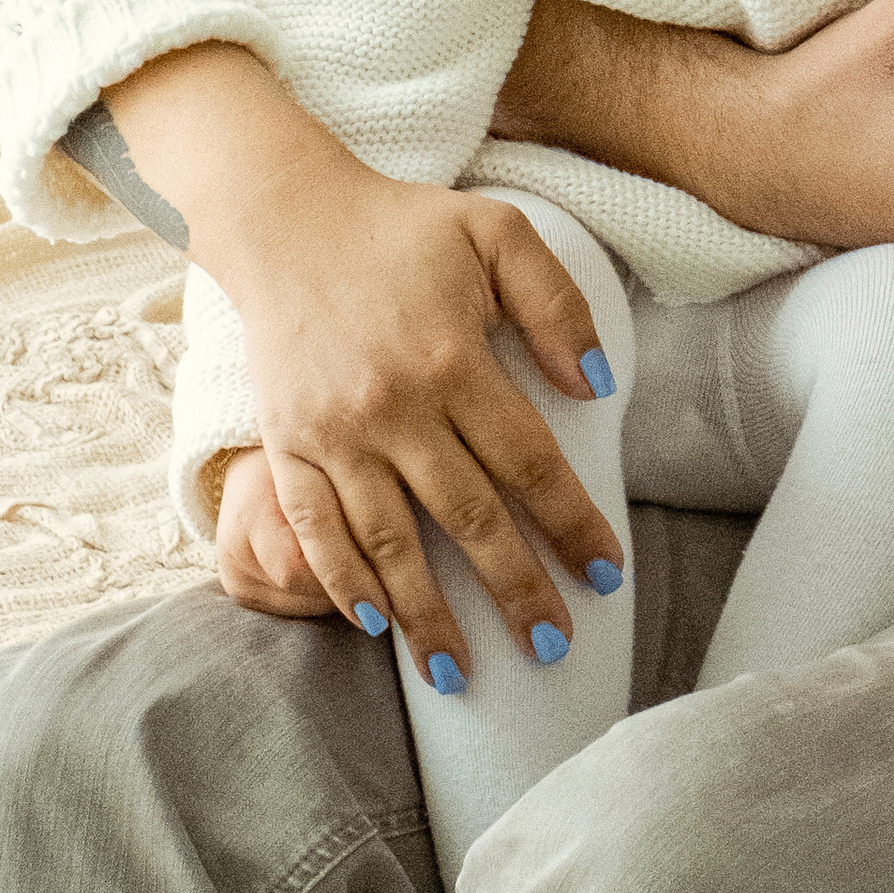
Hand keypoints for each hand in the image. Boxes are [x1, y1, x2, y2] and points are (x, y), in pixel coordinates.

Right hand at [201, 137, 627, 686]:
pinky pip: (316, 533)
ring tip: (462, 674)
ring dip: (428, 615)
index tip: (607, 572)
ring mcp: (332, 434)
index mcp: (451, 357)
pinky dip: (346, 586)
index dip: (571, 522)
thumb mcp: (497, 231)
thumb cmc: (404, 227)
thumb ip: (555, 302)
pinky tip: (378, 627)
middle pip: (466, 517)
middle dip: (514, 588)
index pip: (528, 461)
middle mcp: (392, 407)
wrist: (287, 218)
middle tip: (552, 646)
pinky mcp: (286, 446)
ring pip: (389, 544)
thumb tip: (594, 387)